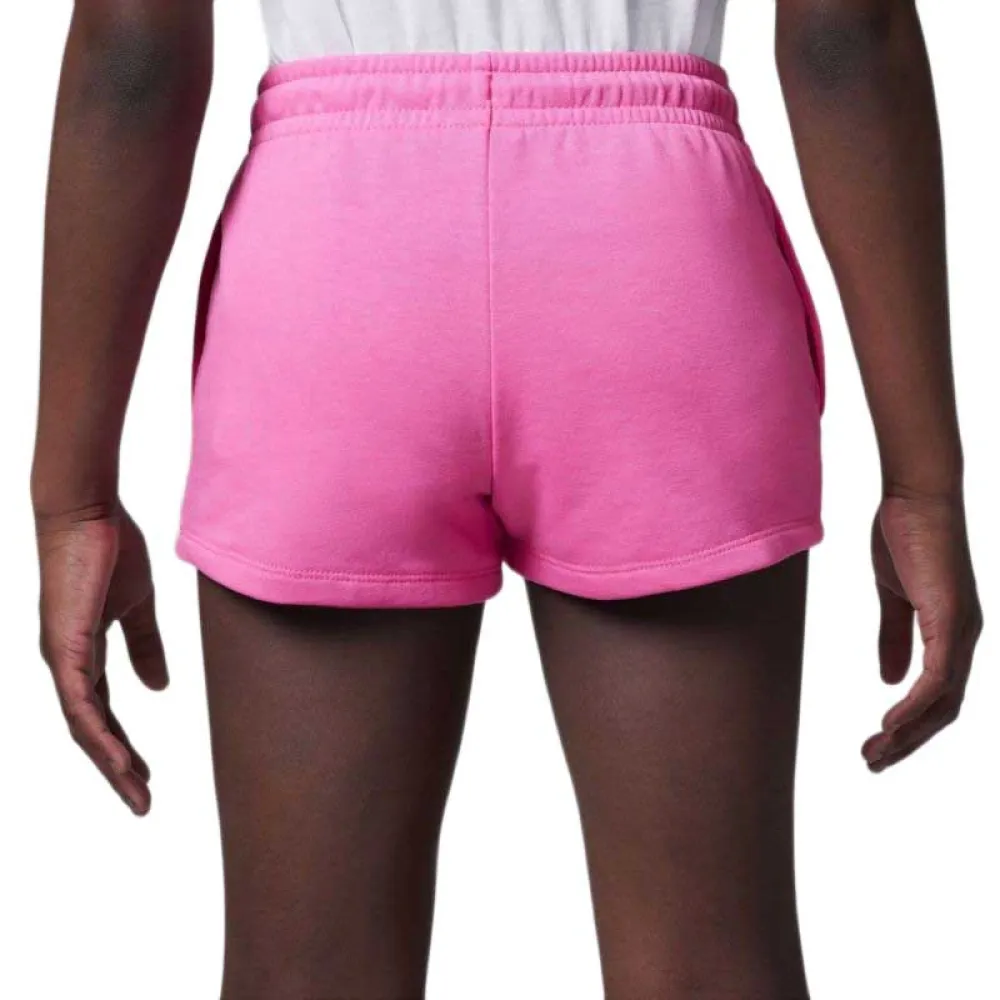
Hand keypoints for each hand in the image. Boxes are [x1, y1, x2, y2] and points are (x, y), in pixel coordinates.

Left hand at [36, 503, 168, 814]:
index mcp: (82, 654)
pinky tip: (118, 758)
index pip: (103, 713)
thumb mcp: (137, 605)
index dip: (123, 745)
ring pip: (84, 726)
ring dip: (110, 762)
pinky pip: (80, 703)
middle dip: (117, 768)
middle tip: (142, 802)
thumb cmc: (108, 549)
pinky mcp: (64, 648)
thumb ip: (145, 645)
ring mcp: (61, 659)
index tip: (146, 775)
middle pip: (91, 730)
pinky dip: (99, 734)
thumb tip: (158, 687)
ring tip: (135, 791)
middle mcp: (65, 665)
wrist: (85, 512)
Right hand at [863, 493, 982, 771]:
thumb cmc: (906, 535)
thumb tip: (888, 679)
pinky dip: (915, 705)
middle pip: (944, 710)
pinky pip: (938, 678)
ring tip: (876, 753)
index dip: (910, 726)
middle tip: (873, 763)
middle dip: (908, 742)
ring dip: (909, 734)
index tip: (878, 744)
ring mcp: (962, 632)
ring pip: (943, 703)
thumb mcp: (894, 596)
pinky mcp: (951, 621)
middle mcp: (964, 639)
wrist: (918, 495)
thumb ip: (895, 637)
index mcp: (951, 633)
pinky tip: (891, 722)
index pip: (938, 697)